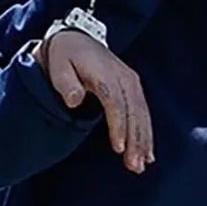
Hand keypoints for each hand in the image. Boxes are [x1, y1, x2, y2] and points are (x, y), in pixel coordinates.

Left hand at [37, 30, 153, 174]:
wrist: (76, 40)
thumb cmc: (65, 56)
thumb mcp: (58, 65)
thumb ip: (65, 82)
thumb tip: (74, 101)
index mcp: (106, 73)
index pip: (115, 102)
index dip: (119, 125)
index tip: (119, 147)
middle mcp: (124, 77)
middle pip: (133, 111)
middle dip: (136, 140)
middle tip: (134, 166)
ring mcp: (132, 82)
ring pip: (142, 115)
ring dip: (143, 141)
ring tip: (141, 165)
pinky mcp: (134, 88)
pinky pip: (143, 113)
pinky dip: (146, 134)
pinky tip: (148, 153)